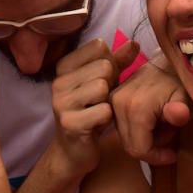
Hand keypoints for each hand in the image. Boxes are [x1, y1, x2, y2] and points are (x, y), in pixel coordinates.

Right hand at [51, 39, 139, 174]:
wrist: (74, 150)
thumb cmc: (91, 110)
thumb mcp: (105, 81)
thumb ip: (118, 61)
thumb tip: (135, 42)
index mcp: (64, 66)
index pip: (99, 47)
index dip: (110, 64)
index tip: (103, 81)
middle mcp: (58, 81)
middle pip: (103, 66)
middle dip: (111, 84)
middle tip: (102, 100)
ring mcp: (61, 102)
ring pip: (103, 87)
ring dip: (109, 102)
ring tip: (100, 111)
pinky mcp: (70, 123)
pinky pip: (104, 110)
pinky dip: (108, 118)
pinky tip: (99, 124)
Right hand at [109, 54, 190, 164]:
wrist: (168, 62)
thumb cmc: (182, 84)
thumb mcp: (188, 99)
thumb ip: (182, 111)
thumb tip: (177, 113)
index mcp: (135, 107)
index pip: (139, 150)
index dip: (157, 157)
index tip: (173, 152)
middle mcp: (118, 103)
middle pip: (130, 145)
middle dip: (151, 147)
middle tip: (170, 134)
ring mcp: (112, 99)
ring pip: (125, 136)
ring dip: (144, 138)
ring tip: (162, 126)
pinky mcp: (111, 97)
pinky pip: (121, 125)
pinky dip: (136, 129)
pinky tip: (152, 121)